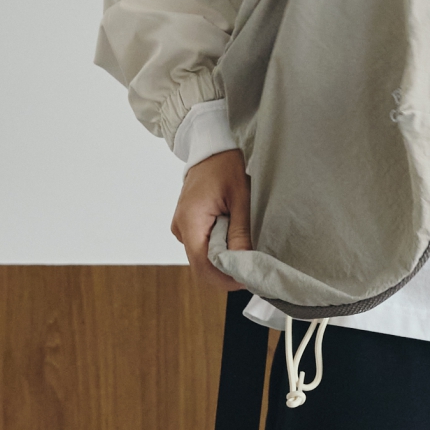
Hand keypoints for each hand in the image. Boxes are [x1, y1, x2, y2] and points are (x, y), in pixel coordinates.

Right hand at [172, 149, 251, 292]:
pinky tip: (232, 238)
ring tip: (242, 248)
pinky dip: (217, 249)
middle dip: (224, 272)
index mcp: (190, 221)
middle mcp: (180, 227)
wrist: (209, 149)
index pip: (202, 265)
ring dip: (222, 260)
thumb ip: (239, 234)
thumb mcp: (240, 200)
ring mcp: (181, 227)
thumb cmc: (224, 167)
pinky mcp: (186, 225)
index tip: (246, 280)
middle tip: (249, 269)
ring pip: (201, 257)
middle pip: (200, 265)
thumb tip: (242, 263)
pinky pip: (201, 245)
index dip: (224, 278)